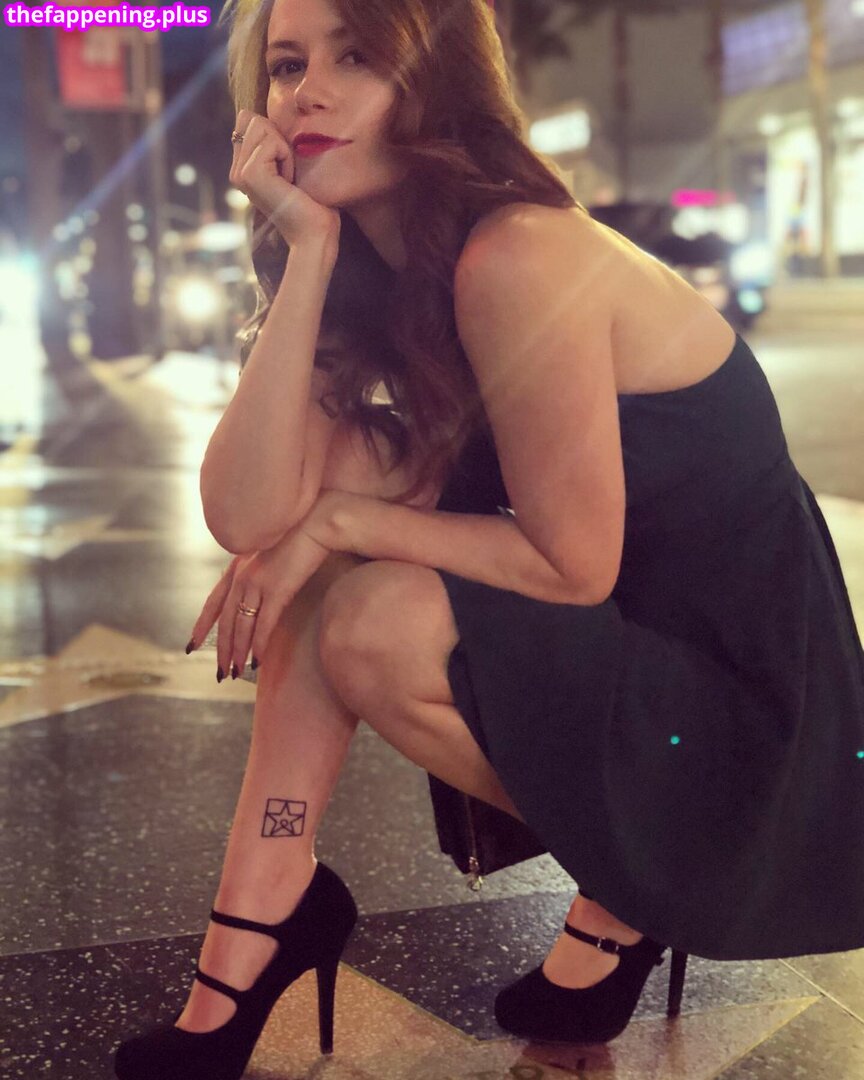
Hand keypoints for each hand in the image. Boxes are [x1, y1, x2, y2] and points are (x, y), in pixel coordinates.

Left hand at [188, 513, 334, 679]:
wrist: (317, 522)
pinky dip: (259, 645)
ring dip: (238, 653)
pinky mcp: (277, 590)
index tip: (192, 644)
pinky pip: (263, 624)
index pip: (213, 603)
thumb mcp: (270, 551)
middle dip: (222, 650)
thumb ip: (259, 569)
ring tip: (236, 673)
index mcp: (237, 566)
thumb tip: (259, 587)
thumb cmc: (300, 534)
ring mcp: (257, 583)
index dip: (202, 626)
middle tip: (220, 672)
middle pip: (225, 621)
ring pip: (241, 627)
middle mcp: (241, 576)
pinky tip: (257, 661)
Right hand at [230, 108, 341, 250]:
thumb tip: (252, 113)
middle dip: (281, 141)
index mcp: (243, 168)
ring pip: (261, 126)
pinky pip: (273, 142)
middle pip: (254, 120)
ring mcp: (240, 173)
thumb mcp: (292, 165)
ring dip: (285, 149)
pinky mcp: (250, 174)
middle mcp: (237, 171)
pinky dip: (288, 158)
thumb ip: (274, 141)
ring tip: (290, 179)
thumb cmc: (313, 204)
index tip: (288, 169)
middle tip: (290, 176)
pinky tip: (290, 183)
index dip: (276, 137)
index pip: (249, 121)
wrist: (315, 234)